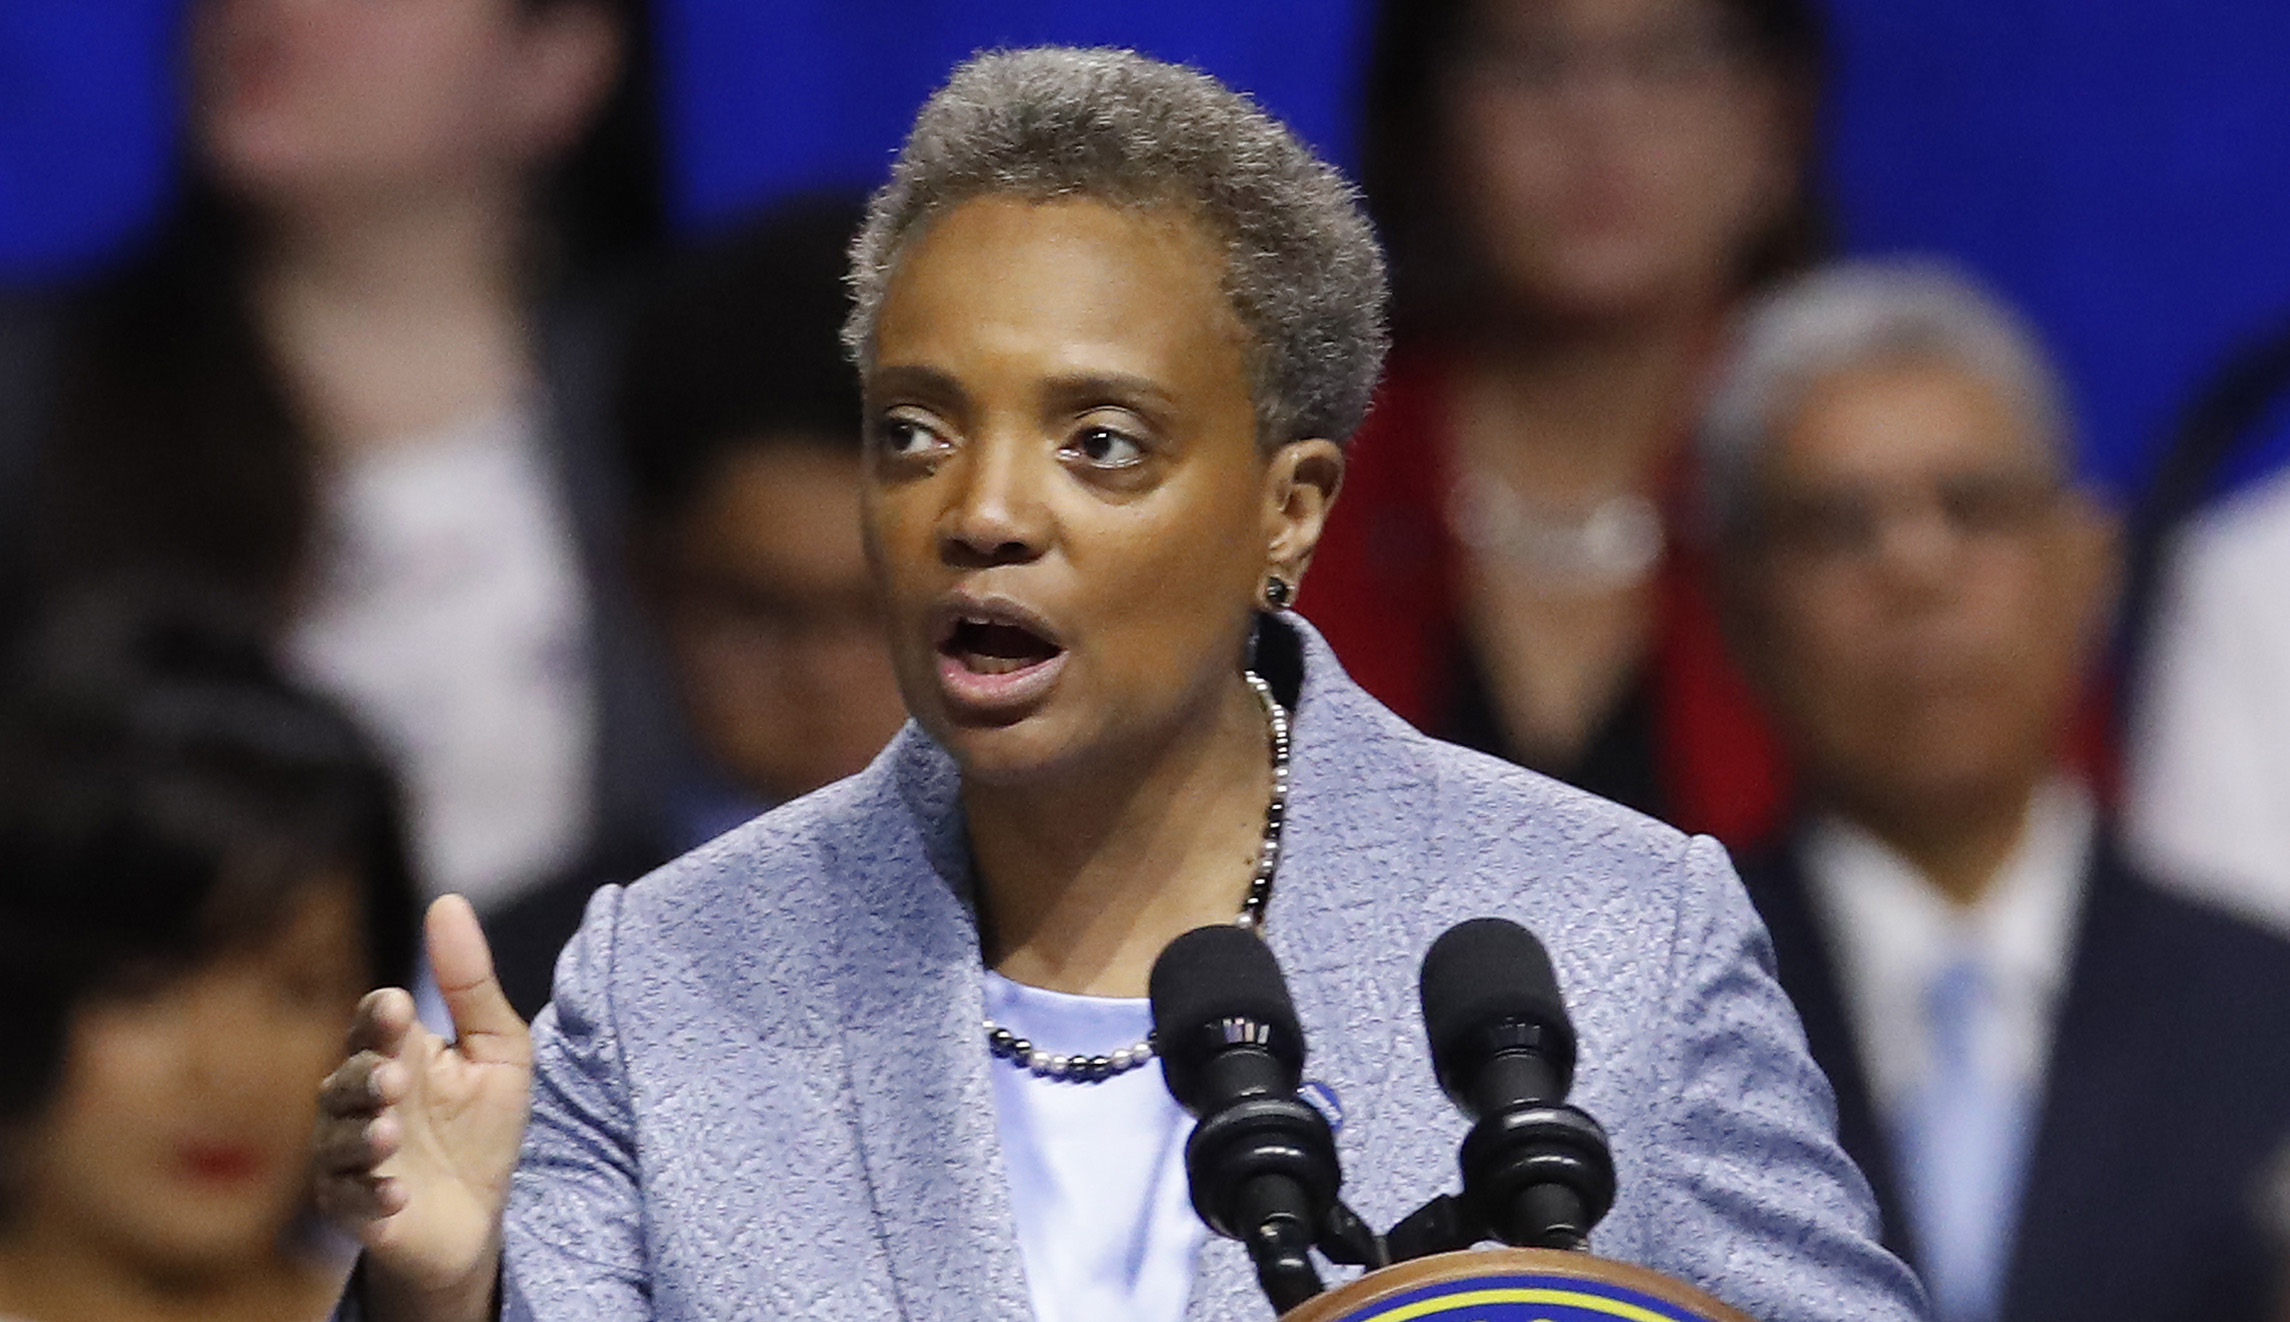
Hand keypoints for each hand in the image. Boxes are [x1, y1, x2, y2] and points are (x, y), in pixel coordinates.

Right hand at [315, 895, 532, 1321]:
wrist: (478, 1217)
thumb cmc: (483, 1126)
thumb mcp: (498, 1051)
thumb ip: (472, 985)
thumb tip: (447, 901)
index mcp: (395, 1053)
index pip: (374, 1022)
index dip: (382, 1016)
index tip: (401, 1008)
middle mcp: (361, 1100)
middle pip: (344, 1078)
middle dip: (365, 1076)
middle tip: (393, 1079)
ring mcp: (351, 1156)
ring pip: (336, 1138)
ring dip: (360, 1135)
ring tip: (388, 1133)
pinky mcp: (355, 1209)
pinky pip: (349, 1200)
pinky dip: (371, 1196)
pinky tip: (395, 1193)